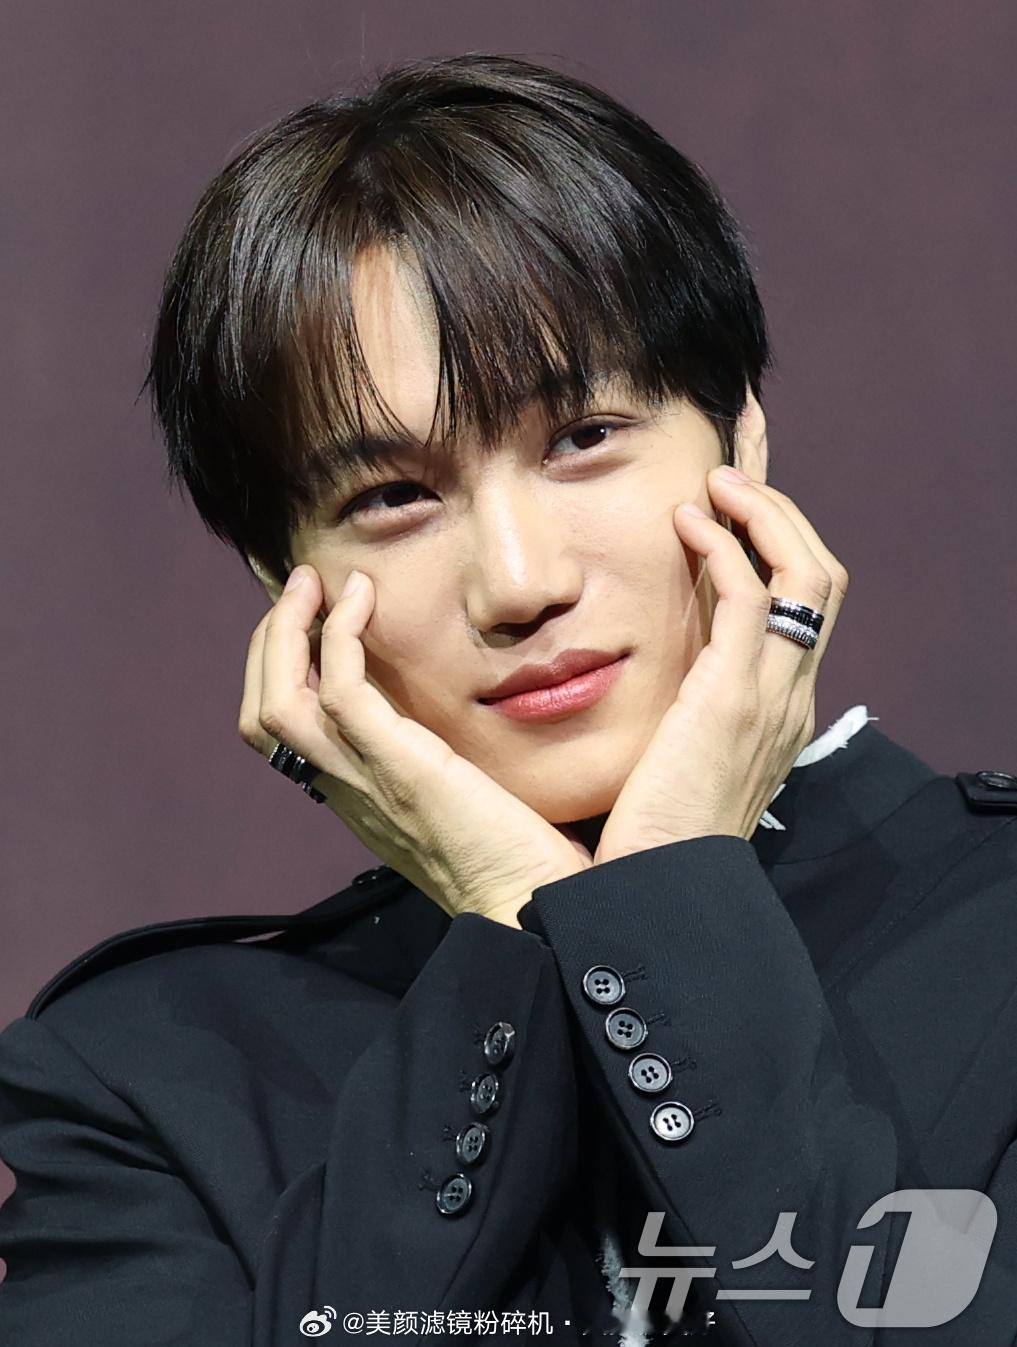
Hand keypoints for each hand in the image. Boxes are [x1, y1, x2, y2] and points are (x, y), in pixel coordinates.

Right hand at [238, 566, 593, 927]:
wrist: (538, 915)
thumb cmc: (522, 865)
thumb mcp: (464, 803)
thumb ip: (442, 766)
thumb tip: (460, 727)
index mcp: (357, 800)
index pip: (285, 735)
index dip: (282, 671)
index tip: (314, 619)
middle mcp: (347, 792)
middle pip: (264, 715)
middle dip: (270, 643)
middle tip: (303, 587)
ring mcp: (366, 782)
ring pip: (279, 703)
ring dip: (287, 630)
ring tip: (316, 582)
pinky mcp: (399, 768)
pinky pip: (339, 691)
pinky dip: (339, 634)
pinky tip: (362, 599)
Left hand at [593, 465, 849, 864]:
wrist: (655, 890)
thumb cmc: (649, 826)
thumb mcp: (675, 748)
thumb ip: (679, 696)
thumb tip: (650, 655)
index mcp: (777, 700)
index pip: (798, 597)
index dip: (778, 533)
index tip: (739, 485)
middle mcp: (791, 691)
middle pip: (819, 571)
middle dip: (783, 504)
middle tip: (738, 455)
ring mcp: (775, 694)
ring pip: (808, 572)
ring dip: (766, 512)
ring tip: (718, 480)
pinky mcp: (737, 697)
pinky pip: (757, 599)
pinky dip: (732, 548)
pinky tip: (689, 523)